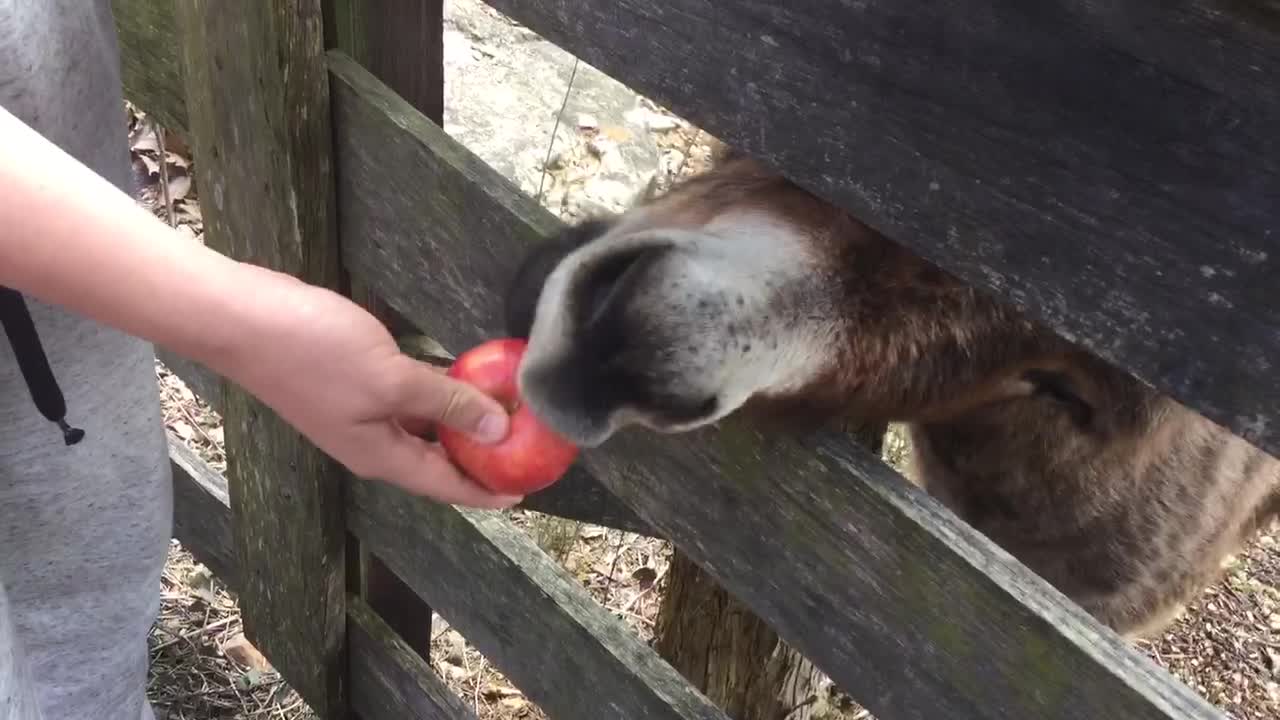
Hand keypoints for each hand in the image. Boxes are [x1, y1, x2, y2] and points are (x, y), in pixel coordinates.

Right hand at [215, 266, 519, 507]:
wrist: (241, 317)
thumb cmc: (313, 352)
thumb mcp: (392, 379)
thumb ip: (445, 403)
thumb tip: (499, 431)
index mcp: (380, 455)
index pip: (445, 485)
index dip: (486, 492)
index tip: (525, 494)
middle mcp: (372, 442)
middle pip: (436, 461)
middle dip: (480, 458)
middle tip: (525, 447)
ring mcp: (360, 412)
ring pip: (423, 429)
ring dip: (461, 423)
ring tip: (504, 414)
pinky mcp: (352, 382)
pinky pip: (408, 399)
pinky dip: (437, 394)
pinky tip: (460, 378)